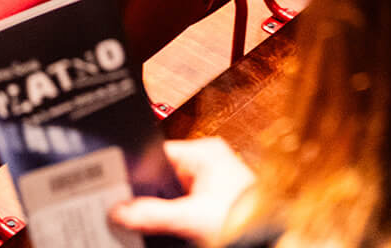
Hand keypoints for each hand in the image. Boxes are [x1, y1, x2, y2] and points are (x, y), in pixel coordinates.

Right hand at [108, 139, 257, 245]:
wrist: (271, 239)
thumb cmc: (245, 219)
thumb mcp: (191, 217)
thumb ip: (152, 214)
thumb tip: (120, 212)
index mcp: (205, 151)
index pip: (158, 153)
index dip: (140, 170)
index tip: (123, 186)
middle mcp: (210, 160)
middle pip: (163, 173)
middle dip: (153, 192)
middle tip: (139, 206)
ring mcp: (214, 180)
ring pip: (174, 190)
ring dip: (167, 204)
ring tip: (162, 215)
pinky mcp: (216, 198)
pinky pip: (186, 201)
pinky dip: (178, 212)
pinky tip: (176, 221)